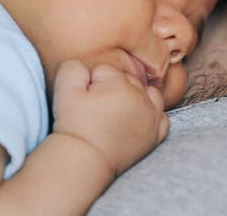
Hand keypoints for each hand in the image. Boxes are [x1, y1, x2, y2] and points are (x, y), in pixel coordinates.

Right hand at [49, 60, 169, 176]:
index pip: (105, 70)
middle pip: (127, 80)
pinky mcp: (155, 136)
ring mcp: (151, 117)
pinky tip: (137, 120)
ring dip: (137, 96)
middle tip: (97, 108)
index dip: (91, 83)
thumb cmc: (74, 125)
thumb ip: (73, 67)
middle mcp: (140, 96)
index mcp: (119, 83)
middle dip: (112, 88)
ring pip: (150, 93)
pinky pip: (162, 117)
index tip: (85, 100)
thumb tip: (85, 66)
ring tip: (117, 109)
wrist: (86, 160)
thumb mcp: (64, 89)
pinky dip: (153, 116)